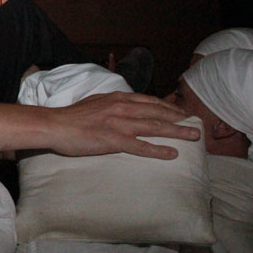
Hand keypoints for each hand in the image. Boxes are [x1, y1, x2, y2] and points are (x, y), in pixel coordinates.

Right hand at [49, 91, 199, 158]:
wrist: (55, 125)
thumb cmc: (71, 116)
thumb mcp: (95, 102)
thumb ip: (111, 103)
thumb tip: (122, 106)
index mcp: (117, 98)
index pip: (149, 101)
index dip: (168, 107)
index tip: (180, 112)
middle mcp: (122, 108)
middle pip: (157, 113)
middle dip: (179, 119)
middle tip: (196, 125)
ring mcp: (119, 124)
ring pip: (155, 127)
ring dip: (177, 132)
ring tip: (193, 136)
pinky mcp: (114, 140)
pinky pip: (141, 146)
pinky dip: (159, 150)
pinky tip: (172, 154)